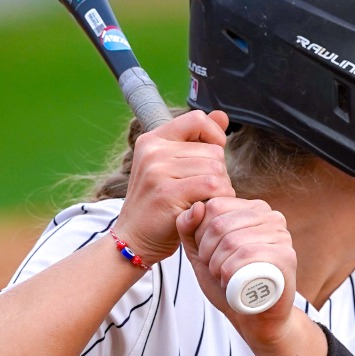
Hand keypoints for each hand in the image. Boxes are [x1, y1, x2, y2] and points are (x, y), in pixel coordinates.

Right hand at [112, 110, 233, 263]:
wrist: (132, 240)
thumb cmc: (157, 205)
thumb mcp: (172, 168)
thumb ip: (198, 141)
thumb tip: (222, 116)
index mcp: (153, 140)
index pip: (196, 119)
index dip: (214, 135)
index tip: (212, 156)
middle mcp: (153, 151)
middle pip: (212, 150)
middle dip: (219, 173)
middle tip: (205, 192)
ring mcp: (158, 171)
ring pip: (216, 169)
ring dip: (221, 189)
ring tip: (205, 201)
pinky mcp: (167, 193)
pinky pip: (212, 186)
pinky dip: (218, 199)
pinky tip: (207, 209)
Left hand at [176, 196, 314, 355]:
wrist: (256, 318)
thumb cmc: (230, 283)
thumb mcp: (201, 253)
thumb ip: (189, 229)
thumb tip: (195, 207)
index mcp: (253, 209)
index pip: (215, 206)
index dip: (200, 233)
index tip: (206, 254)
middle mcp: (271, 217)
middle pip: (220, 224)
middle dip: (206, 252)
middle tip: (214, 270)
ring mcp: (281, 236)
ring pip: (231, 242)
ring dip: (217, 266)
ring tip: (223, 278)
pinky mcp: (286, 257)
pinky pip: (247, 256)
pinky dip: (230, 272)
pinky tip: (232, 282)